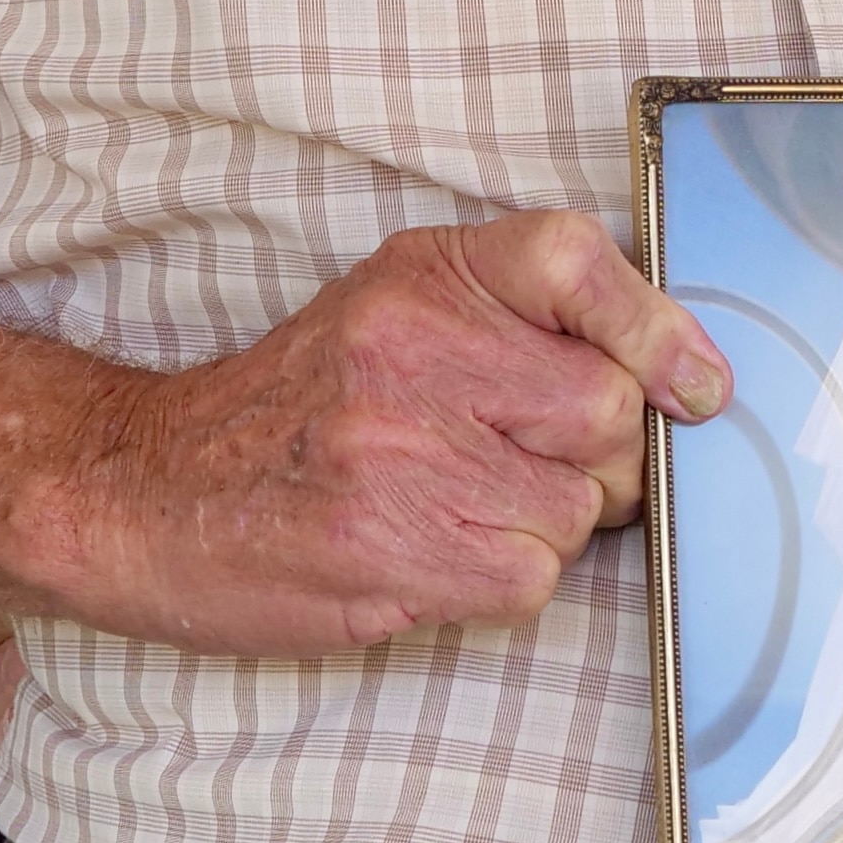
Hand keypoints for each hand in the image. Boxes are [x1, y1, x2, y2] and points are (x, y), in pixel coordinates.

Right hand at [51, 213, 729, 656]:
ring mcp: (400, 448)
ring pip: (576, 507)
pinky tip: (438, 557)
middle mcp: (413, 347)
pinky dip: (503, 581)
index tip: (696, 386)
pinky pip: (529, 576)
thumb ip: (512, 318)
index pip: (577, 262)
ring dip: (546, 527)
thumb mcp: (389, 312)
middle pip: (605, 407)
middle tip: (531, 468)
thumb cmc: (291, 412)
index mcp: (422, 276)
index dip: (656, 326)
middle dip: (601, 457)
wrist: (147, 492)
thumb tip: (671, 371)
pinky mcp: (392, 546)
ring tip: (460, 510)